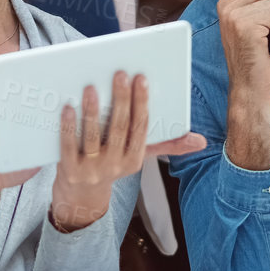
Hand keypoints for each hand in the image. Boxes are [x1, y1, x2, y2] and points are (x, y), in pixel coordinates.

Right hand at [0, 89, 37, 244]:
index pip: (19, 106)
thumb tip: (58, 152)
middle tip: (18, 79)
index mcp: (11, 129)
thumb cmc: (2, 173)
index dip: (27, 95)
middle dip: (9, 88)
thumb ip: (39, 159)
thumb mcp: (26, 167)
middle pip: (2, 100)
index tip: (38, 83)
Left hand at [51, 72, 204, 231]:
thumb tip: (201, 141)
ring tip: (91, 87)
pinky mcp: (70, 171)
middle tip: (119, 74)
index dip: (141, 103)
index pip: (141, 127)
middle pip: (119, 129)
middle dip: (121, 100)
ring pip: (93, 137)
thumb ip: (167, 144)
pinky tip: (68, 107)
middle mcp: (115, 165)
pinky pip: (68, 146)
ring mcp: (92, 170)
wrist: (81, 196)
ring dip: (93, 112)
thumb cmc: (112, 164)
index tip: (141, 78)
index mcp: (134, 159)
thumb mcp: (139, 156)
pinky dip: (68, 127)